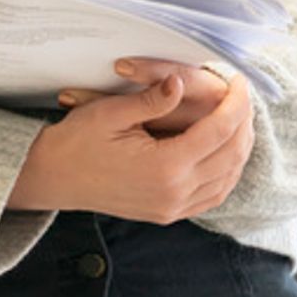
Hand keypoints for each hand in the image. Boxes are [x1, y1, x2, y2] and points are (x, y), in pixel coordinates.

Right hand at [7, 70, 253, 223]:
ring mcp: (171, 208)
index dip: (236, 104)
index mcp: (164, 167)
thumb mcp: (111, 112)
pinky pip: (211, 197)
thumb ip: (151, 99)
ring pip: (227, 179)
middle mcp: (174, 194)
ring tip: (239, 117)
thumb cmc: (77, 141)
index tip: (240, 81)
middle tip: (243, 95)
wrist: (53, 178)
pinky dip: (227, 172)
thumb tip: (180, 82)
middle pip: (231, 156)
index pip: (219, 132)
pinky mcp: (166, 214)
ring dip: (240, 148)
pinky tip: (225, 151)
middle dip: (244, 122)